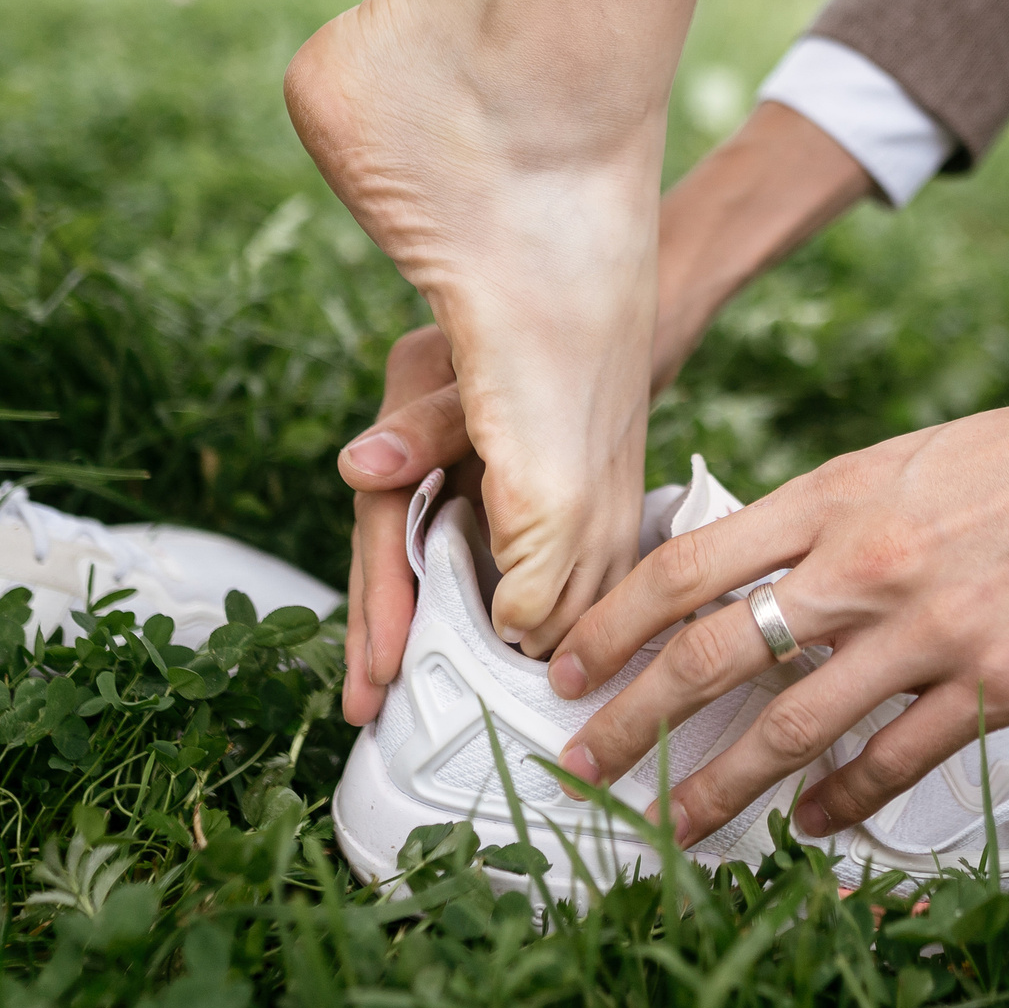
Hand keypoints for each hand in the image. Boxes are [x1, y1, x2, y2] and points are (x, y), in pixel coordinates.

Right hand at [334, 100, 875, 721]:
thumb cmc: (575, 322)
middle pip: (391, 550)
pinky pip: (467, 540)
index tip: (380, 672)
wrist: (650, 297)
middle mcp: (422, 439)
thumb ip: (433, 426)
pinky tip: (474, 638)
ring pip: (425, 553)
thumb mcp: (499, 374)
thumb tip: (359, 467)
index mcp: (409, 413)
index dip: (379, 602)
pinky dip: (465, 590)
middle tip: (371, 710)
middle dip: (383, 630)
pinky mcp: (496, 470)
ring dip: (417, 621)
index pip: (380, 526)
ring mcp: (457, 457)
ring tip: (404, 695)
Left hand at [542, 284, 1008, 846]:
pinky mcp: (995, 685)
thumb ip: (825, 518)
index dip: (613, 624)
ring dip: (721, 786)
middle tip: (584, 762)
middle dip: (634, 719)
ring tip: (678, 823)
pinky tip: (810, 822)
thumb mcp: (902, 460)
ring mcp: (928, 629)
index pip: (688, 566)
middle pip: (713, 655)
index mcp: (835, 496)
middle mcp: (864, 563)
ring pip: (792, 727)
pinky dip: (841, 801)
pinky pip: (894, 760)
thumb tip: (749, 575)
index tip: (566, 664)